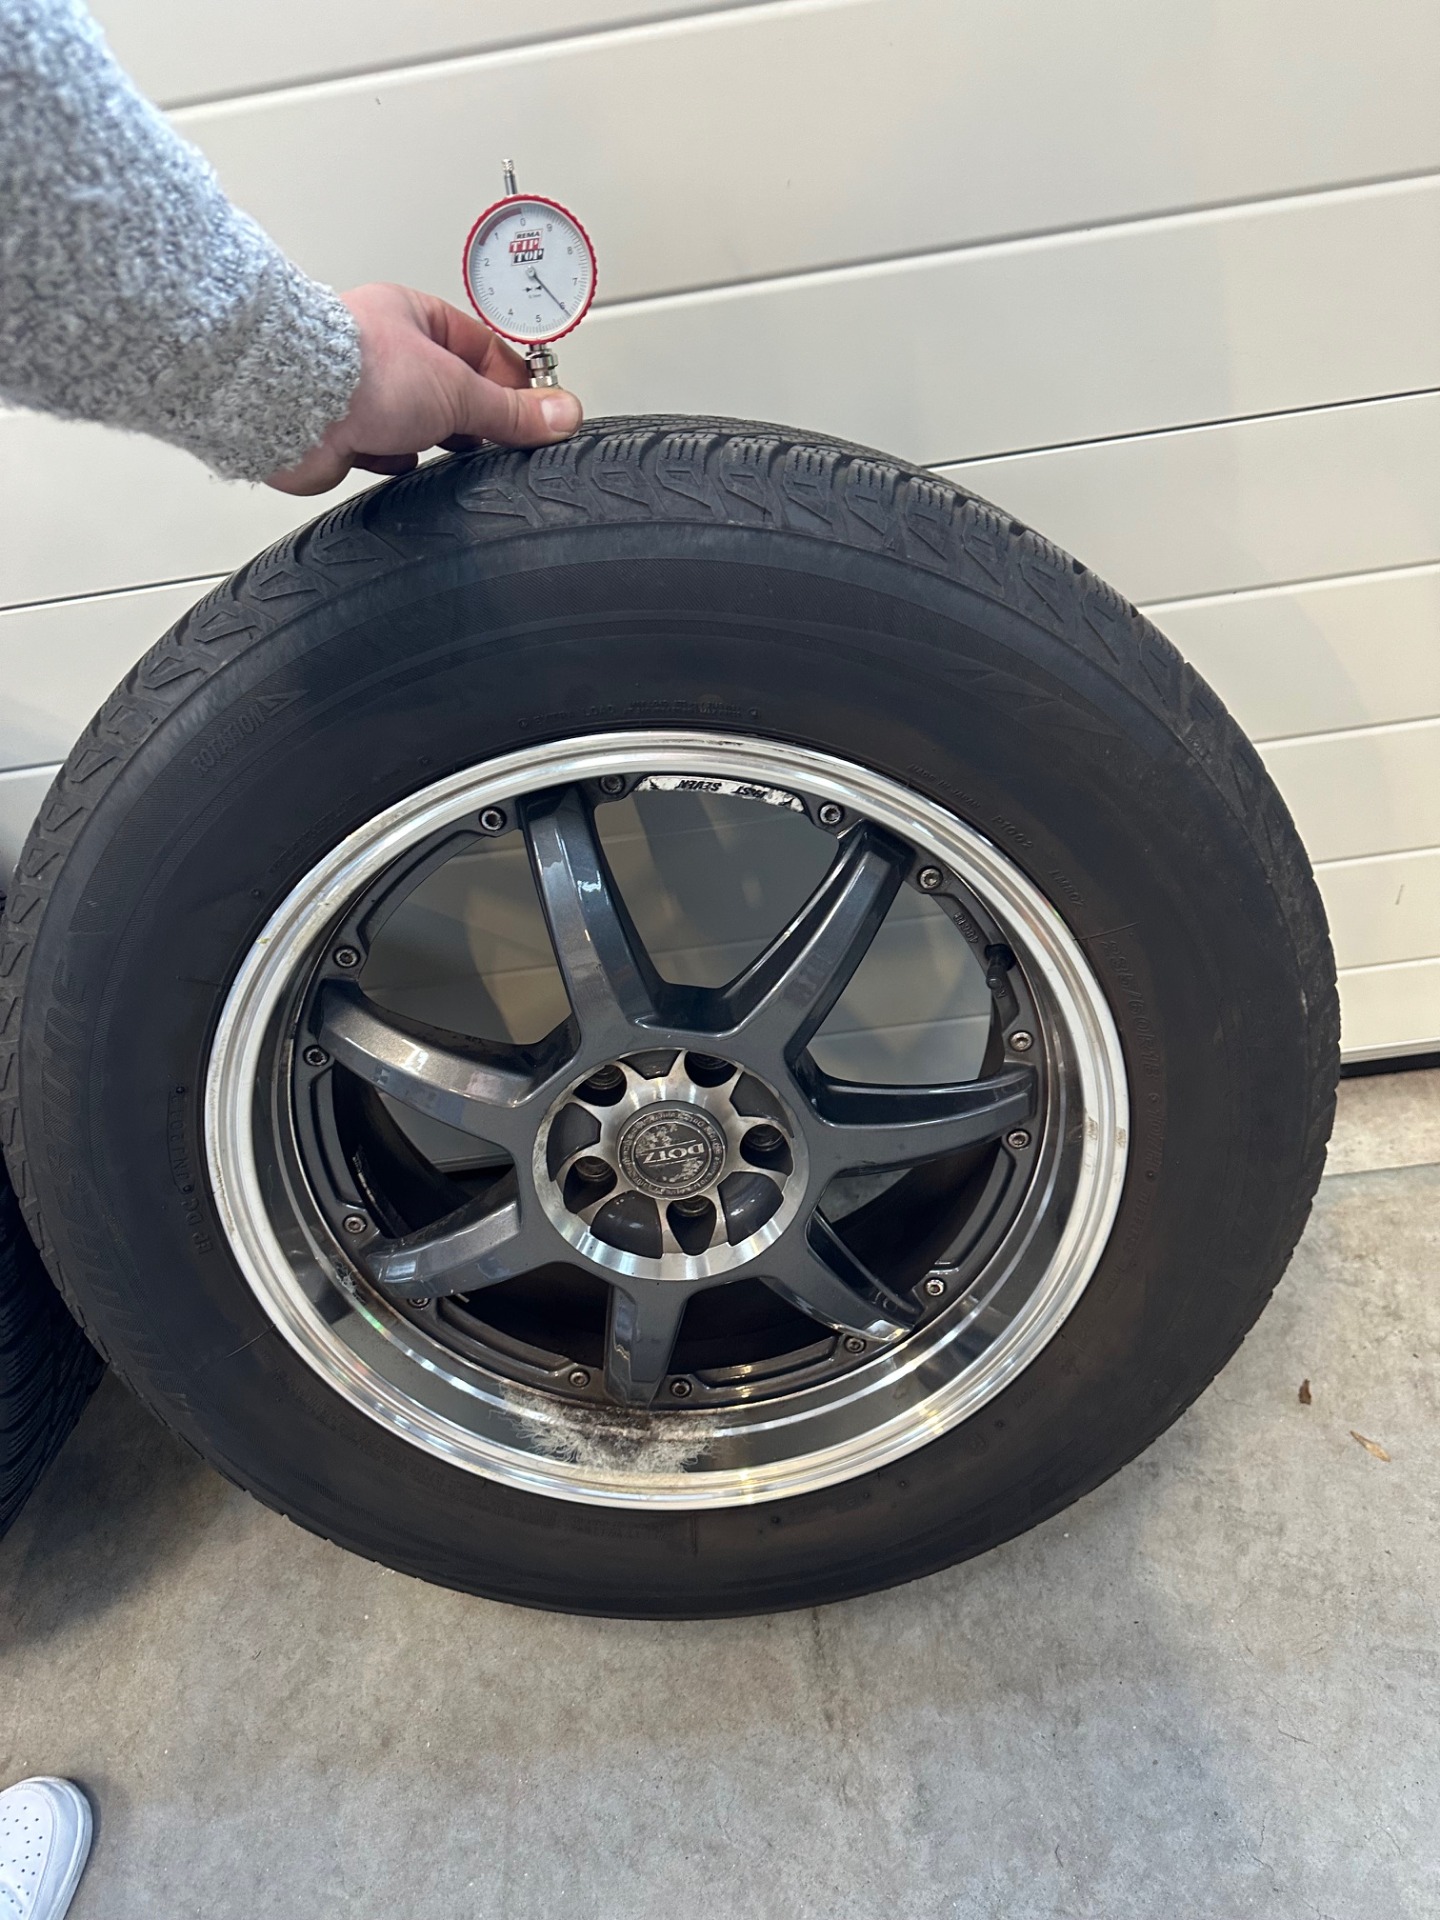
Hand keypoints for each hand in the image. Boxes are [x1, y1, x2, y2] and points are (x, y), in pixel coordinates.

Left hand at [266, 282, 582, 494]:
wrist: (293, 404)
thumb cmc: (357, 369)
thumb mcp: (459, 388)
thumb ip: (512, 411)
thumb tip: (561, 414)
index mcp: (417, 318)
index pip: (483, 349)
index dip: (515, 383)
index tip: (540, 414)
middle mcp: (387, 350)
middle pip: (452, 388)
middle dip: (472, 415)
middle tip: (496, 436)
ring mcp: (363, 391)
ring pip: (418, 422)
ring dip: (431, 438)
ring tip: (441, 445)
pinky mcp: (343, 432)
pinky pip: (384, 452)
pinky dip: (395, 460)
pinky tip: (398, 461)